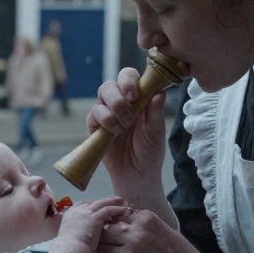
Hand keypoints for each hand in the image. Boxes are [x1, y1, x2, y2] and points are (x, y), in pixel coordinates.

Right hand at [57, 197, 128, 251]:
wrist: (70, 250)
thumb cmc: (70, 248)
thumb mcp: (71, 235)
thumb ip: (78, 229)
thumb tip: (85, 231)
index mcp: (70, 214)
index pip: (83, 204)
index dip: (93, 205)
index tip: (100, 207)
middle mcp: (77, 210)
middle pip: (93, 202)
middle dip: (103, 201)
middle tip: (114, 201)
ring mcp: (86, 212)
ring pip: (101, 203)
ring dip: (112, 202)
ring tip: (121, 202)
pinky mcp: (95, 217)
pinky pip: (107, 210)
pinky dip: (116, 209)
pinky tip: (123, 210)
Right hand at [87, 69, 168, 186]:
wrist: (137, 175)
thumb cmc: (150, 152)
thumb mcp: (157, 131)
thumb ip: (156, 112)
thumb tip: (159, 92)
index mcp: (137, 99)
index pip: (129, 77)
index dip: (130, 80)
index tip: (136, 94)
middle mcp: (120, 103)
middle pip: (111, 83)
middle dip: (120, 93)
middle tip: (130, 108)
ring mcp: (106, 113)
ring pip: (102, 95)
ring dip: (114, 108)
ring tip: (124, 126)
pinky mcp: (95, 127)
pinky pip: (93, 114)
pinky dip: (105, 120)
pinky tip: (115, 133)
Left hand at [93, 207, 213, 252]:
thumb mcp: (163, 229)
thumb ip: (141, 223)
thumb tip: (120, 220)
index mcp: (146, 219)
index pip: (115, 214)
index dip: (109, 222)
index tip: (109, 229)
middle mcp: (135, 233)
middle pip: (104, 229)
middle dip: (100, 235)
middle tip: (101, 242)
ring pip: (100, 247)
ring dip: (99, 250)